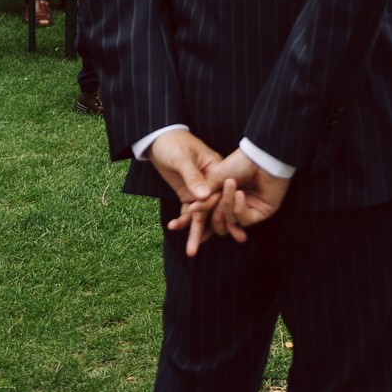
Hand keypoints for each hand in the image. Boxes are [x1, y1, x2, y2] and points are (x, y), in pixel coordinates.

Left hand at [147, 130, 227, 257]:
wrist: (159, 139)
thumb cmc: (173, 143)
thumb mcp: (182, 159)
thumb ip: (193, 177)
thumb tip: (204, 197)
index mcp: (215, 170)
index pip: (221, 194)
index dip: (225, 212)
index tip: (231, 229)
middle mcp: (210, 183)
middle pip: (213, 208)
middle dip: (214, 229)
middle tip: (225, 243)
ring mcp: (198, 190)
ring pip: (200, 215)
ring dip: (197, 233)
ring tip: (192, 252)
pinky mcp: (187, 195)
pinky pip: (186, 212)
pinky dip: (183, 222)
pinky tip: (176, 230)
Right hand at [201, 148, 290, 243]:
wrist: (260, 156)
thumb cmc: (238, 163)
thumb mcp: (215, 179)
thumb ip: (204, 197)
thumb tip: (192, 210)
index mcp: (223, 199)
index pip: (208, 217)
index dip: (198, 220)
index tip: (184, 217)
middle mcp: (235, 207)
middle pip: (218, 225)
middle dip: (213, 212)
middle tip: (215, 197)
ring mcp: (247, 211)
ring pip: (230, 222)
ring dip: (226, 205)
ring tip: (230, 186)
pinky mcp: (260, 213)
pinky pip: (243, 220)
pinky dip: (238, 207)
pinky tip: (240, 193)